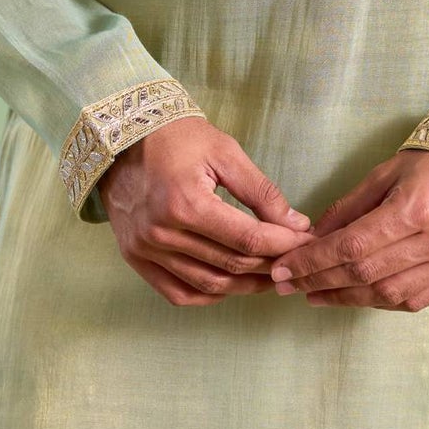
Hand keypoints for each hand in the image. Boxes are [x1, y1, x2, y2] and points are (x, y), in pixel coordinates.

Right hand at [98, 115, 315, 305]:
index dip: (282, 244)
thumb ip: (261, 191)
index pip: (247, 239)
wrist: (122, 134)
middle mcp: (163, 233)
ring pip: (208, 284)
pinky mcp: (135, 257)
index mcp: (187, 203)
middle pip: (230, 264)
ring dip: (244, 285)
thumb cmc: (177, 136)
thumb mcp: (224, 152)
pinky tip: (231, 285)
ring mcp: (146, 249)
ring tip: (270, 276)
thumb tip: (296, 224)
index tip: (306, 241)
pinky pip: (178, 293)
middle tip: (296, 259)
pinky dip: (209, 294)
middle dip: (270, 264)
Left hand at [267, 150, 428, 312]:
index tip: (282, 270)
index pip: (352, 246)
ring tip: (315, 295)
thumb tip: (313, 237)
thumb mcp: (387, 173)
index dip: (313, 262)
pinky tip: (357, 297)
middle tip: (287, 287)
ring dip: (346, 298)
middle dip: (321, 282)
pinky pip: (413, 301)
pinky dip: (380, 302)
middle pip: (365, 274)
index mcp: (413, 210)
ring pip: (387, 294)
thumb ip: (350, 207)